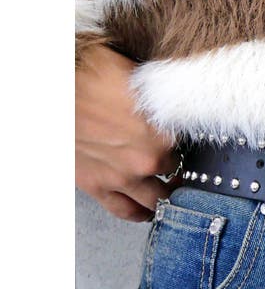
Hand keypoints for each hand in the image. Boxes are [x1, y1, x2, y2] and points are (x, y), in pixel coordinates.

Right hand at [76, 44, 181, 221]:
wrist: (50, 90)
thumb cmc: (88, 74)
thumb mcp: (137, 77)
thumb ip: (160, 94)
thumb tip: (177, 93)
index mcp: (164, 130)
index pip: (190, 145)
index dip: (185, 142)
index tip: (184, 141)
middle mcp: (149, 159)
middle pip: (177, 173)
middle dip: (178, 169)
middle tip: (177, 166)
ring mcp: (124, 177)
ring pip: (156, 199)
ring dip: (164, 197)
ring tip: (167, 192)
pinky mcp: (98, 186)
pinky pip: (125, 210)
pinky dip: (139, 213)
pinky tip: (146, 211)